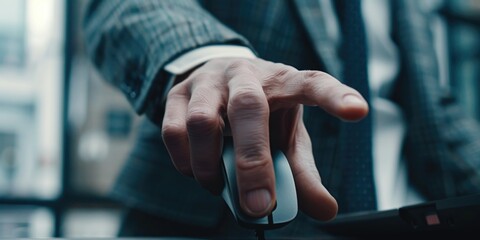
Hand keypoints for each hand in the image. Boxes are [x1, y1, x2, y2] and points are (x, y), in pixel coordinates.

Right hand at [161, 57, 367, 220]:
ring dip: (211, 167)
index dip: (334, 97)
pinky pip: (174, 131)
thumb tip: (325, 210)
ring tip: (218, 186)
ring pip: (203, 121)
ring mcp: (209, 82)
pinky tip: (196, 171)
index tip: (358, 111)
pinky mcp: (178, 93)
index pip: (313, 83)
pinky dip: (185, 162)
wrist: (216, 80)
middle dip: (253, 162)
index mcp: (284, 82)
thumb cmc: (259, 113)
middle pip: (248, 108)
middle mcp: (246, 76)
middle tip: (260, 206)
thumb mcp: (286, 138)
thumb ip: (303, 174)